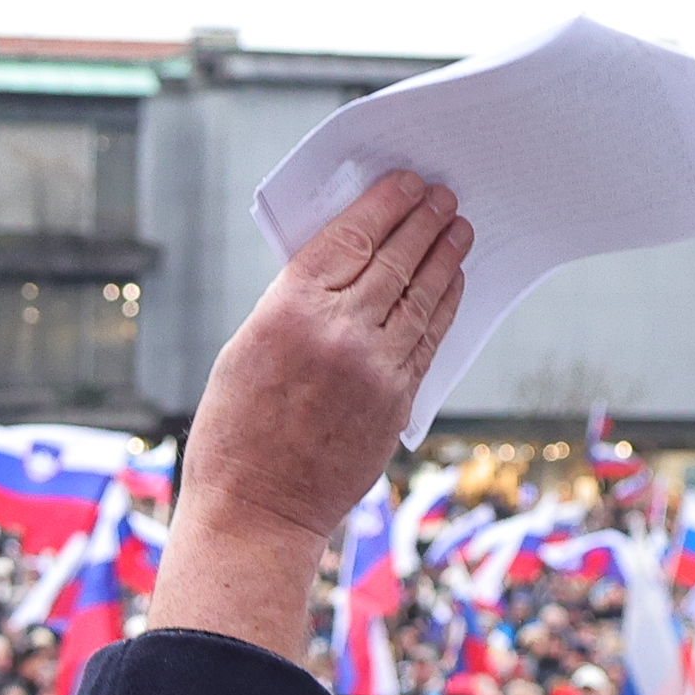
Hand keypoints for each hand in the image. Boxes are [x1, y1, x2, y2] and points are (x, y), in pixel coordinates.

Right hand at [154, 174, 472, 659]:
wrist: (256, 510)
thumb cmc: (235, 432)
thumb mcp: (246, 349)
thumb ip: (294, 304)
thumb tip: (342, 266)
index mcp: (288, 311)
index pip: (349, 238)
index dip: (383, 205)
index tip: (405, 183)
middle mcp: (338, 332)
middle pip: (393, 258)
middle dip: (422, 221)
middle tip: (443, 195)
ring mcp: (375, 366)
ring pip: (421, 294)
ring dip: (444, 255)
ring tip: (458, 227)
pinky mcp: (398, 399)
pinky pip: (430, 336)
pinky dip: (445, 302)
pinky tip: (453, 281)